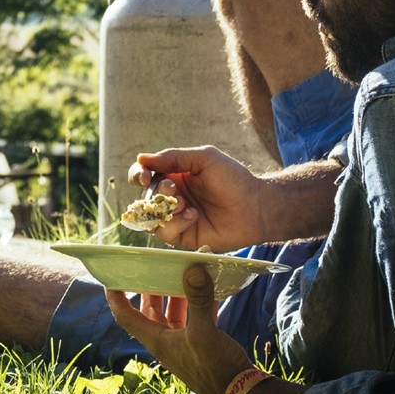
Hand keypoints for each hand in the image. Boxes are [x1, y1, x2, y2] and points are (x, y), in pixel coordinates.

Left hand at [104, 264, 255, 393]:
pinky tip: (210, 289)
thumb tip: (193, 269)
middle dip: (150, 289)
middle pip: (150, 312)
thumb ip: (198, 300)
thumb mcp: (206, 332)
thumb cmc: (217, 368)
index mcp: (157, 340)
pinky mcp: (203, 346)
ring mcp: (185, 345)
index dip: (115, 297)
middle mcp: (166, 342)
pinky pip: (196, 320)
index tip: (111, 277)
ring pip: (174, 315)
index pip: (125, 316)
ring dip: (177, 295)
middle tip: (153, 268)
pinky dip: (199, 305)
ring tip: (182, 273)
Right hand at [127, 146, 266, 252]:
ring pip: (151, 217)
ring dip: (164, 209)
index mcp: (173, 176)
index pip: (143, 175)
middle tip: (174, 189)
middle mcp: (172, 197)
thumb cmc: (234, 179)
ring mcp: (176, 218)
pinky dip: (176, 223)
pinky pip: (165, 232)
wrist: (256, 207)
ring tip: (185, 205)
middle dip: (156, 192)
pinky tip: (194, 216)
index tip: (145, 176)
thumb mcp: (204, 158)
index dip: (138, 175)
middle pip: (145, 196)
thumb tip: (141, 159)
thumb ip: (173, 157)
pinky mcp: (183, 236)